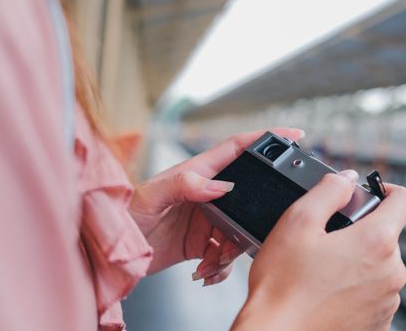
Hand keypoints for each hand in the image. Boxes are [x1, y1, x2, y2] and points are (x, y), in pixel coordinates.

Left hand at [129, 128, 304, 285]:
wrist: (112, 252)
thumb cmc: (123, 214)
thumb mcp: (151, 195)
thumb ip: (184, 184)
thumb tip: (220, 185)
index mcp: (196, 173)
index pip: (236, 148)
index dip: (265, 138)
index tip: (293, 134)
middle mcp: (205, 193)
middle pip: (247, 197)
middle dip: (255, 217)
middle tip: (243, 236)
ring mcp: (206, 219)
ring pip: (239, 231)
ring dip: (233, 251)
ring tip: (212, 262)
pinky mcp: (202, 242)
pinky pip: (225, 254)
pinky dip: (221, 267)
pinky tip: (205, 271)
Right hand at [233, 171, 405, 330]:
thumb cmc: (283, 285)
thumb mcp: (297, 222)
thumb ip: (328, 191)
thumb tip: (346, 179)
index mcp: (376, 242)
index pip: (403, 199)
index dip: (385, 188)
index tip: (366, 195)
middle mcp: (391, 273)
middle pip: (386, 233)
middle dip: (360, 228)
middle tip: (324, 238)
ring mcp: (387, 300)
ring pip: (378, 263)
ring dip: (357, 258)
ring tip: (321, 267)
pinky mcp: (378, 321)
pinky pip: (373, 290)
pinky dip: (356, 285)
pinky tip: (326, 289)